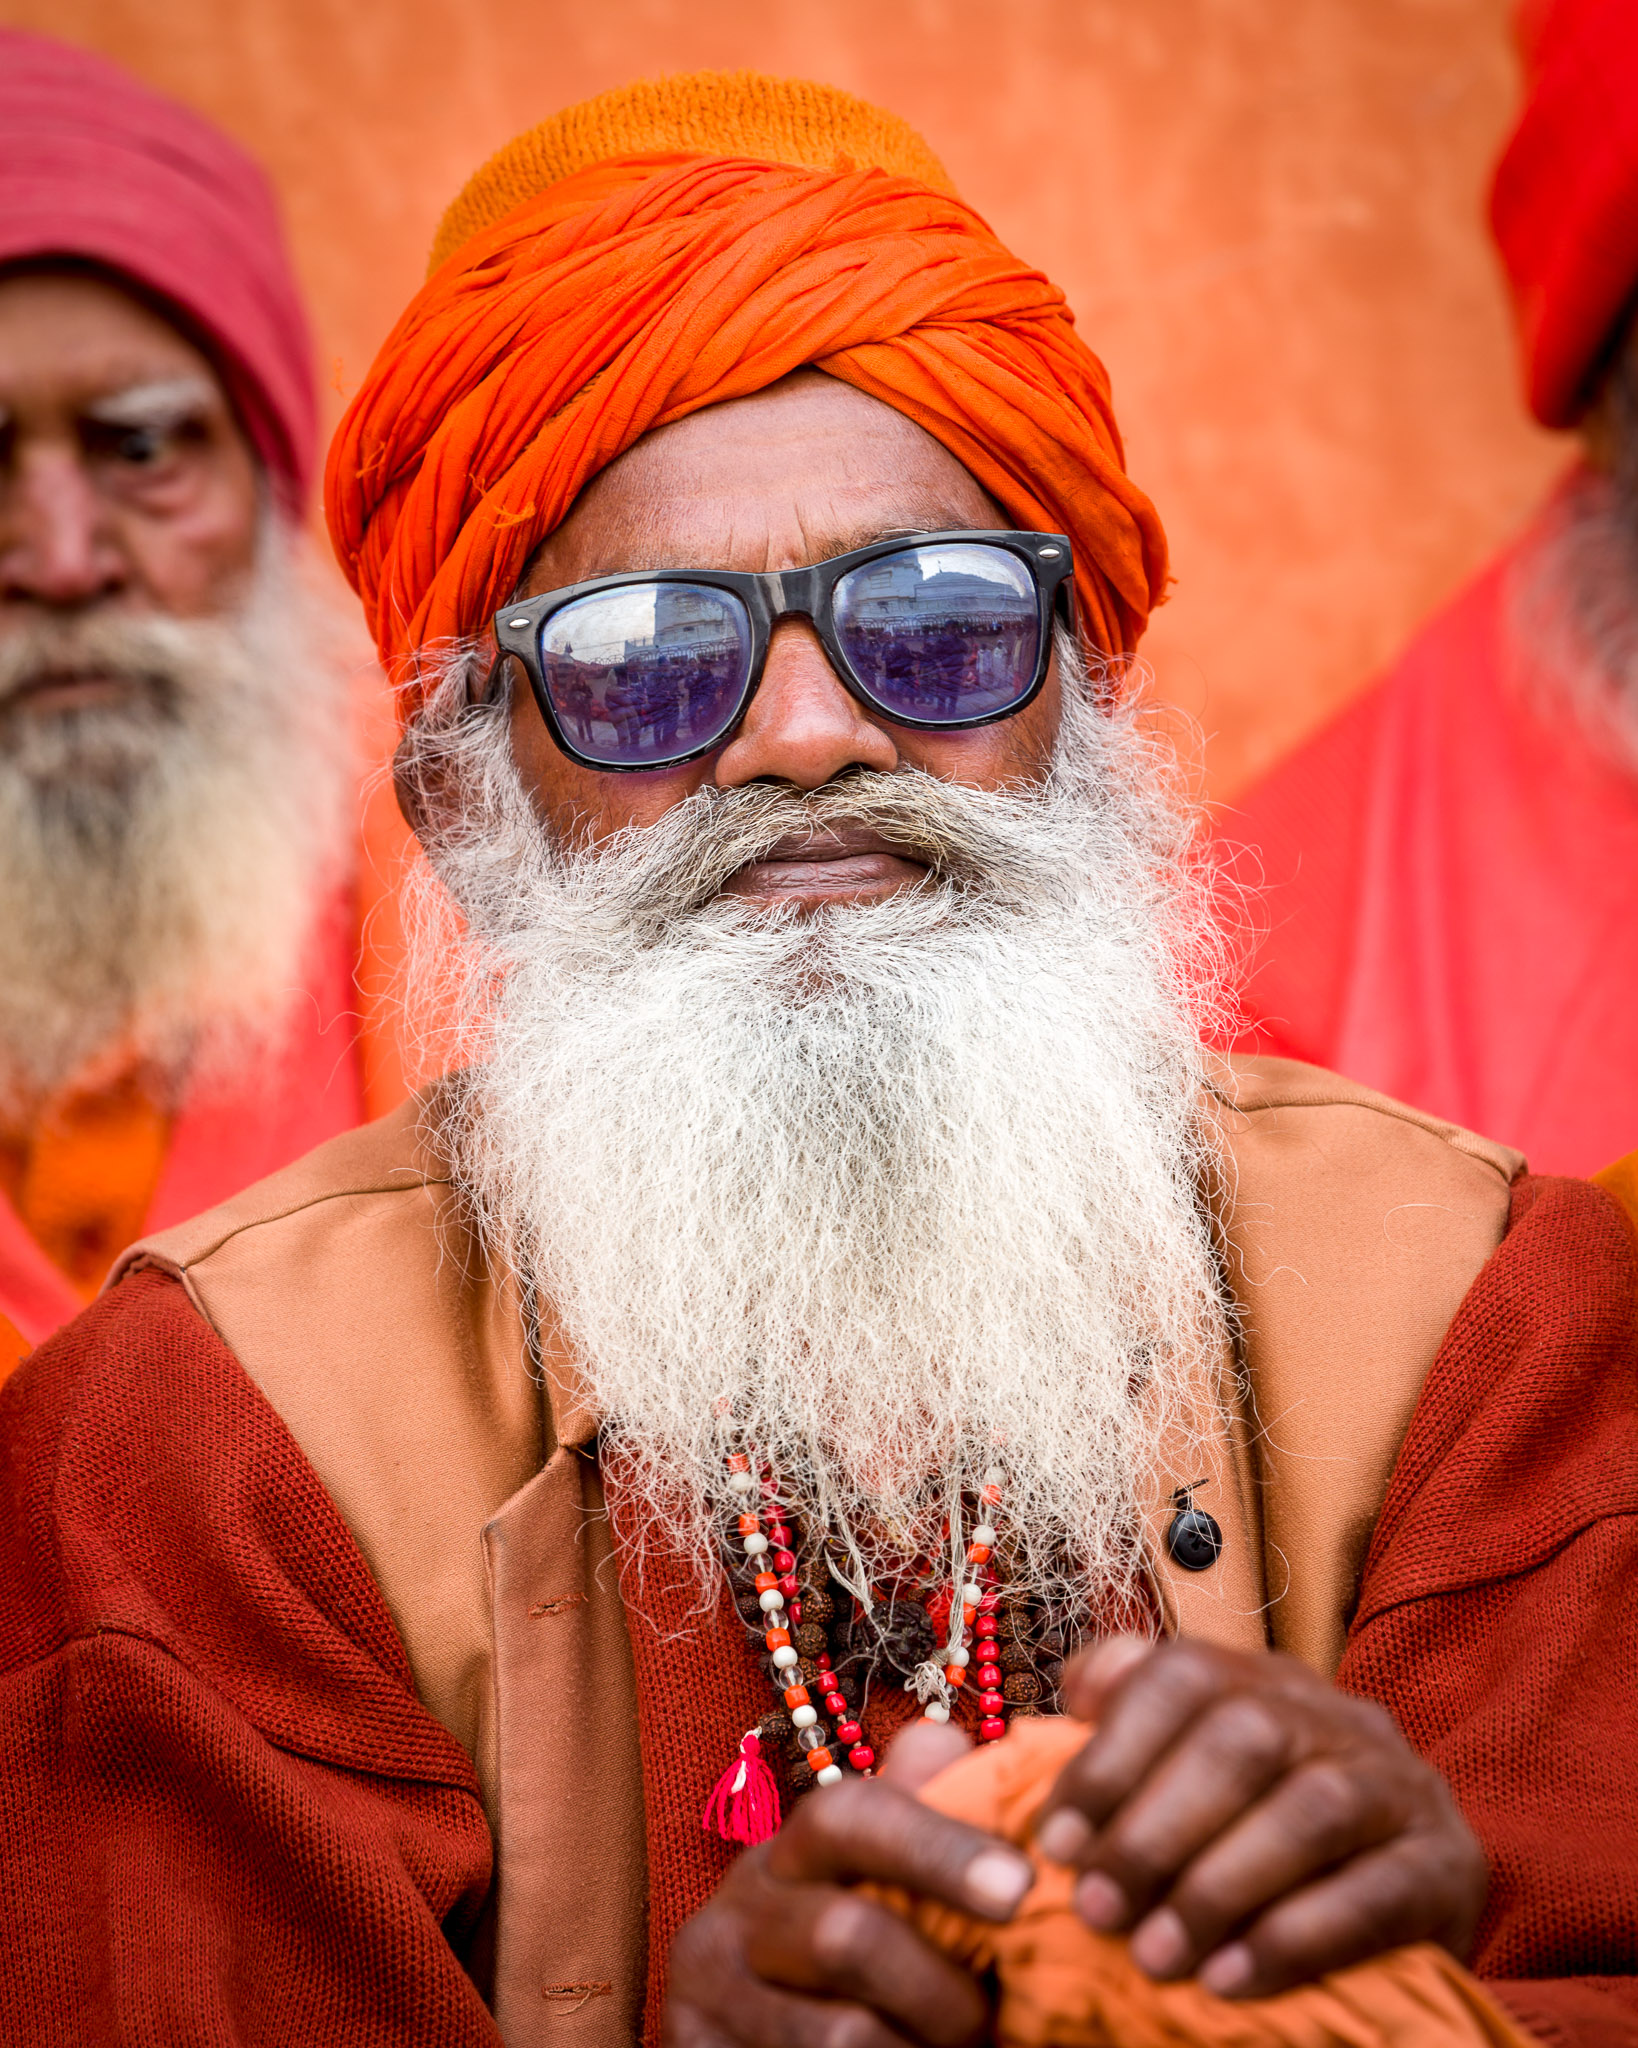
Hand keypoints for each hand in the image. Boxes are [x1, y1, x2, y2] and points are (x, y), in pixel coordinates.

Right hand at [666, 1723, 1025, 2047]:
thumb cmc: (850, 1969)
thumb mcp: (878, 1893)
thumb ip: (918, 1818)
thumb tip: (950, 1744)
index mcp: (786, 1855)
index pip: (849, 1818)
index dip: (938, 1847)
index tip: (1019, 1887)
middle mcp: (732, 1913)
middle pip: (846, 1935)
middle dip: (942, 1990)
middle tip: (990, 2020)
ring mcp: (704, 1994)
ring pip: (838, 2034)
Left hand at [1035, 1636, 1487, 1998]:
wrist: (1405, 1915)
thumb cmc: (1266, 1846)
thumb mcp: (1201, 1776)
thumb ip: (1138, 1727)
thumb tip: (1078, 1697)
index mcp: (1269, 1682)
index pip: (1185, 1676)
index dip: (1112, 1754)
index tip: (1057, 1842)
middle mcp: (1340, 1716)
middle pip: (1245, 1737)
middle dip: (1156, 1829)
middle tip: (1097, 1912)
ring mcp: (1402, 1785)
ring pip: (1310, 1809)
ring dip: (1218, 1887)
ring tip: (1154, 1956)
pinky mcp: (1449, 1866)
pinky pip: (1375, 1894)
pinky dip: (1292, 1939)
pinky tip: (1228, 1979)